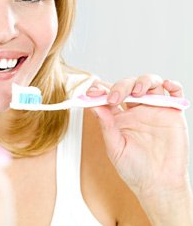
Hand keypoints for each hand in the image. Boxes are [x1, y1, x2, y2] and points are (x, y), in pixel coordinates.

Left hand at [86, 75, 189, 198]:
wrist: (158, 185)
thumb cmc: (134, 169)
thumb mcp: (115, 147)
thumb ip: (106, 125)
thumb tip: (93, 105)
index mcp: (119, 116)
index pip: (108, 94)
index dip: (100, 90)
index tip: (92, 92)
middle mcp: (136, 109)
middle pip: (128, 85)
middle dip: (120, 86)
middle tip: (114, 98)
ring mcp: (154, 109)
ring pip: (150, 83)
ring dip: (143, 81)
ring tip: (138, 92)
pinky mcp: (172, 114)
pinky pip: (175, 93)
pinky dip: (172, 85)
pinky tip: (166, 85)